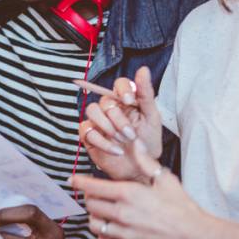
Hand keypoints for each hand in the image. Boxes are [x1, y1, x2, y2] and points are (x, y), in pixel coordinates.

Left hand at [71, 144, 219, 238]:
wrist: (197, 238)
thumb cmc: (182, 207)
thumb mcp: (165, 179)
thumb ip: (145, 161)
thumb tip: (134, 141)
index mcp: (130, 193)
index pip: (93, 187)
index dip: (79, 182)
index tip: (72, 180)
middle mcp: (123, 214)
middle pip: (91, 205)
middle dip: (91, 199)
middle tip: (96, 197)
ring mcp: (125, 235)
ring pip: (94, 225)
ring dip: (96, 219)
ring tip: (104, 215)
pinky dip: (103, 238)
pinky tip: (110, 233)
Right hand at [80, 66, 161, 180]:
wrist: (141, 169)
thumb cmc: (147, 143)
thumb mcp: (152, 117)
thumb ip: (146, 93)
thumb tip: (143, 69)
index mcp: (126, 101)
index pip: (119, 83)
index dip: (122, 90)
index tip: (129, 101)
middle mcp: (111, 109)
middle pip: (105, 100)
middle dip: (118, 118)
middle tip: (130, 134)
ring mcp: (98, 122)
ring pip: (92, 110)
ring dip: (107, 126)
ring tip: (122, 140)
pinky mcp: (89, 137)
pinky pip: (86, 130)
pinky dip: (102, 141)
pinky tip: (116, 150)